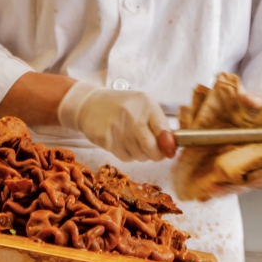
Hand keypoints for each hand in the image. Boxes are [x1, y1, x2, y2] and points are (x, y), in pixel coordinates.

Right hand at [57, 82, 173, 161]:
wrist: (90, 104)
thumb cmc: (123, 106)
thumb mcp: (144, 106)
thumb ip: (159, 124)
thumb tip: (172, 148)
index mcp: (146, 104)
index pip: (162, 128)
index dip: (168, 144)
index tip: (170, 152)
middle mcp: (131, 115)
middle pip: (151, 147)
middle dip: (157, 154)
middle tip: (155, 152)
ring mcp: (117, 127)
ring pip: (139, 156)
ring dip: (141, 154)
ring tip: (134, 141)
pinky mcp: (105, 139)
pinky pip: (125, 157)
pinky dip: (127, 154)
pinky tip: (122, 142)